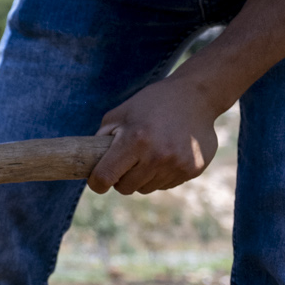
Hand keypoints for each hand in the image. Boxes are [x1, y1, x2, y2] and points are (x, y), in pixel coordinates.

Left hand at [88, 74, 225, 194]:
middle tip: (127, 161)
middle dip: (121, 178)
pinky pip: (165, 185)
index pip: (105, 177)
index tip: (97, 180)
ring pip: (146, 188)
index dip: (97, 182)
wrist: (196, 96)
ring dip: (142, 177)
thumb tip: (89, 163)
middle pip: (125, 188)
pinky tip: (167, 154)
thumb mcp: (120, 113)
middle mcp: (157, 156)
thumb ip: (101, 137)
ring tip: (149, 153)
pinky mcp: (192, 170)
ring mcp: (177, 165)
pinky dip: (161, 175)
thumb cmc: (152, 103)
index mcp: (135, 140)